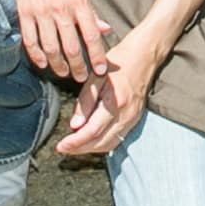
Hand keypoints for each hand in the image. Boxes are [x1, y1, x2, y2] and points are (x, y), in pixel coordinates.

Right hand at [3, 0, 109, 81]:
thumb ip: (90, 10)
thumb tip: (105, 30)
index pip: (92, 34)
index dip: (97, 56)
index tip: (100, 70)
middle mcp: (60, 7)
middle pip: (71, 47)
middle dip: (78, 67)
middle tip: (82, 79)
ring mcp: (40, 11)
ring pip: (51, 48)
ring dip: (58, 66)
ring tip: (63, 73)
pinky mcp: (24, 12)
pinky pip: (30, 41)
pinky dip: (36, 56)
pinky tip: (42, 63)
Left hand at [57, 23, 166, 157]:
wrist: (144, 56)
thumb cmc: (119, 62)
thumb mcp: (96, 77)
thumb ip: (85, 101)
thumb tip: (74, 125)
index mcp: (116, 103)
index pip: (92, 131)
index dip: (75, 142)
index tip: (60, 146)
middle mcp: (126, 115)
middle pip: (101, 143)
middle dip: (80, 149)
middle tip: (63, 148)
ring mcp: (132, 119)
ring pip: (110, 144)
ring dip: (91, 148)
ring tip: (74, 145)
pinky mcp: (134, 119)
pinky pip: (117, 138)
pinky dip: (102, 143)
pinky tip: (91, 139)